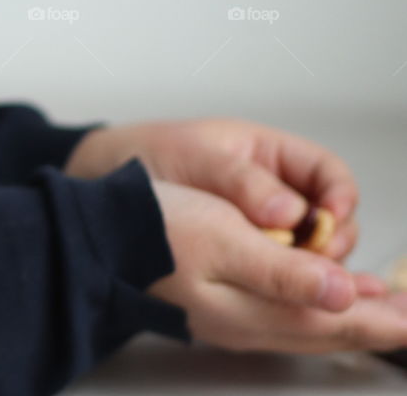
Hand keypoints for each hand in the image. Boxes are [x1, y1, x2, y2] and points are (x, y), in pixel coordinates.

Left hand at [63, 116, 366, 266]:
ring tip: (287, 276)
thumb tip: (291, 211)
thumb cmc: (145, 155)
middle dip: (330, 242)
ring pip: (307, 251)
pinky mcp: (239, 253)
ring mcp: (257, 224)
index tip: (332, 222)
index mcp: (266, 152)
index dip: (340, 196)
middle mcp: (270, 189)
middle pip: (329, 218)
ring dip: (308, 266)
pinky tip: (269, 288)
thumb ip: (242, 181)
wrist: (100, 182)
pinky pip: (276, 270)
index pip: (327, 172)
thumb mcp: (195, 158)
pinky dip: (282, 280)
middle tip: (313, 264)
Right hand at [147, 177, 406, 353]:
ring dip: (347, 312)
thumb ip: (285, 273)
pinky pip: (284, 309)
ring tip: (379, 306)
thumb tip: (341, 294)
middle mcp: (247, 322)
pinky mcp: (218, 299)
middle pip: (325, 328)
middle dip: (372, 322)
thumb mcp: (226, 240)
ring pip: (306, 320)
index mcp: (253, 311)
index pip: (333, 322)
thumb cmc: (157, 228)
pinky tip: (321, 288)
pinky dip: (315, 300)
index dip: (379, 320)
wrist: (100, 235)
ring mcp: (231, 314)